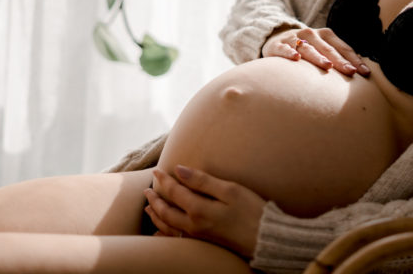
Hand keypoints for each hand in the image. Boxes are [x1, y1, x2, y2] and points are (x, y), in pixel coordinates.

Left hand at [144, 166, 264, 258]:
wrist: (265, 238)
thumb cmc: (251, 210)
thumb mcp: (230, 190)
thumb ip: (203, 181)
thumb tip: (179, 170)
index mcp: (199, 209)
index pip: (175, 192)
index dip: (164, 180)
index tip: (157, 170)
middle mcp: (194, 225)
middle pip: (166, 212)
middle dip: (155, 199)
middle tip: (147, 189)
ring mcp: (198, 236)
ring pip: (168, 227)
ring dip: (156, 216)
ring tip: (149, 208)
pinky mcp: (204, 243)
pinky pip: (176, 239)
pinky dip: (165, 234)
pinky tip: (162, 232)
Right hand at [262, 26, 369, 76]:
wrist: (276, 38)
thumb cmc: (307, 48)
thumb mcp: (323, 49)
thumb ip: (339, 58)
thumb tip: (363, 74)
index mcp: (326, 35)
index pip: (343, 48)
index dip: (354, 60)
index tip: (364, 73)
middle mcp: (311, 34)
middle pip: (328, 49)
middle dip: (340, 61)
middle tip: (350, 72)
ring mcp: (294, 39)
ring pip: (308, 48)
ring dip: (318, 57)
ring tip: (327, 66)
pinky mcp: (278, 45)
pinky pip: (284, 49)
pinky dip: (289, 53)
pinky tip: (295, 58)